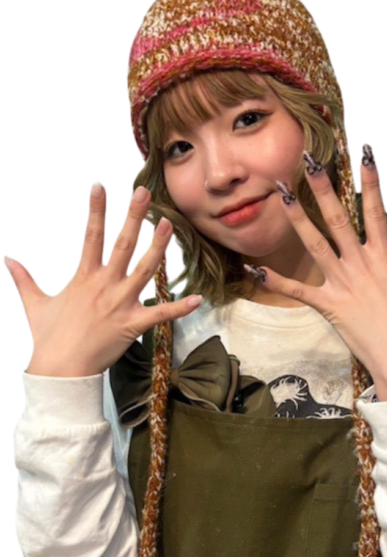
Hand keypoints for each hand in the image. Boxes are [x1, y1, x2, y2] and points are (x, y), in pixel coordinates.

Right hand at [6, 183, 202, 377]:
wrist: (61, 372)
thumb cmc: (47, 339)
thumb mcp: (33, 304)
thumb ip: (23, 279)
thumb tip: (5, 258)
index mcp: (82, 277)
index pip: (89, 235)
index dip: (95, 209)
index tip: (100, 185)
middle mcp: (104, 285)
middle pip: (123, 245)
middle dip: (134, 217)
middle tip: (145, 193)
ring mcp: (121, 304)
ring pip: (146, 271)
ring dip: (159, 248)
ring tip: (168, 225)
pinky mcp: (133, 326)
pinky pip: (161, 315)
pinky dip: (180, 308)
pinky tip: (198, 299)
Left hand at [253, 146, 386, 392]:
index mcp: (386, 255)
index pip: (377, 208)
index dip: (371, 179)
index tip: (364, 152)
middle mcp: (361, 264)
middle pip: (339, 219)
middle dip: (323, 187)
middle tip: (307, 160)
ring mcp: (343, 284)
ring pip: (315, 244)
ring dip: (298, 218)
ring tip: (281, 193)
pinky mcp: (329, 306)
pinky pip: (298, 291)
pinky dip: (275, 280)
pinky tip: (253, 267)